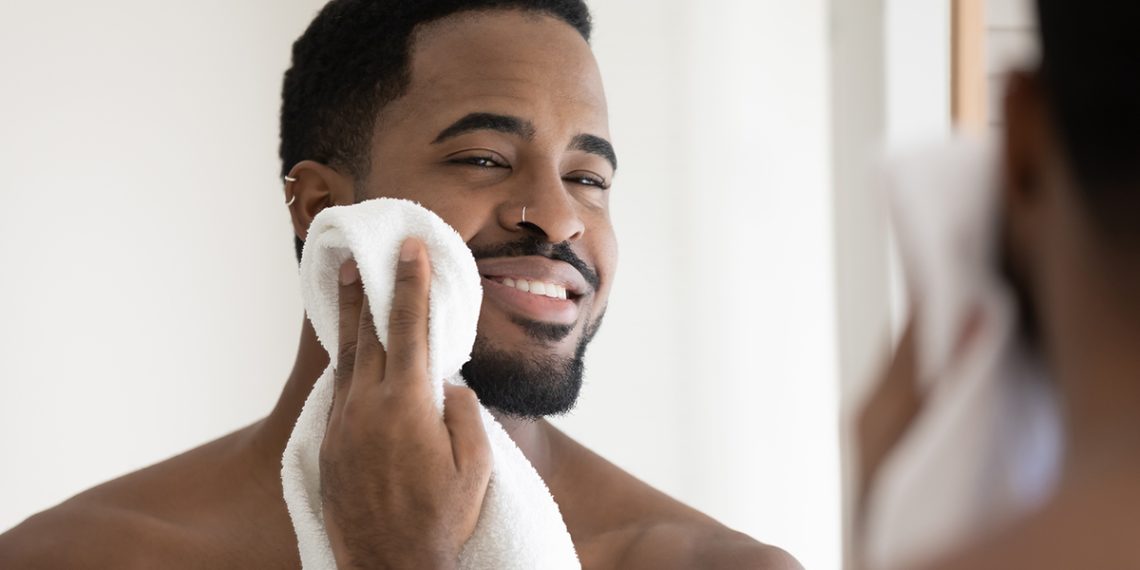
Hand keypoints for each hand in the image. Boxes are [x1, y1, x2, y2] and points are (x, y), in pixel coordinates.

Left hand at [319, 238, 492, 569]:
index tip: (410, 249)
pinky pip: (337, 392)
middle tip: (362, 254)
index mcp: (406, 405)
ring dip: (350, 320)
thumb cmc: (442, 521)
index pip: (410, 328)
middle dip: (369, 289)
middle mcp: (366, 407)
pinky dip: (345, 363)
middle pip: (367, 334)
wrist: (391, 568)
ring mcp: (341, 427)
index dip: (411, 283)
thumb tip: (448, 386)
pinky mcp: (328, 448)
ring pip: (346, 360)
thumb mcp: (475, 467)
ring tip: (347, 287)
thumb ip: (464, 415)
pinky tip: (350, 357)